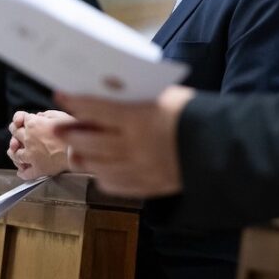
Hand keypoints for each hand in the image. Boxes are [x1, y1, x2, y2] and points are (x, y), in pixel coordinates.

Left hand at [8, 110, 71, 178]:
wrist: (79, 147)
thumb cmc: (74, 129)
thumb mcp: (61, 115)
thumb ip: (47, 115)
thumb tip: (39, 116)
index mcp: (33, 124)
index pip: (21, 118)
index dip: (22, 118)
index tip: (24, 119)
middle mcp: (29, 139)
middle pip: (15, 133)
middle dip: (15, 131)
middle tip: (16, 131)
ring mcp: (31, 155)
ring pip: (16, 154)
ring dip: (14, 152)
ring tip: (13, 152)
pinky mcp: (38, 168)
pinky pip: (26, 173)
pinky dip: (22, 173)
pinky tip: (21, 172)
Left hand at [53, 85, 194, 197]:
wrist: (221, 149)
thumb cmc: (194, 115)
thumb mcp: (167, 96)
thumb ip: (139, 96)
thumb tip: (111, 91)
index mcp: (140, 119)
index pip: (97, 109)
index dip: (75, 102)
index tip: (60, 95)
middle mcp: (134, 147)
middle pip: (89, 142)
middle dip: (69, 133)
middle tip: (57, 127)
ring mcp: (139, 170)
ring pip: (97, 167)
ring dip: (81, 157)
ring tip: (74, 150)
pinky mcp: (146, 187)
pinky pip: (114, 185)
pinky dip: (102, 176)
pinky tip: (99, 168)